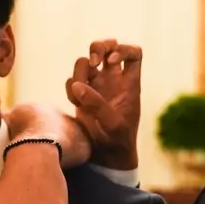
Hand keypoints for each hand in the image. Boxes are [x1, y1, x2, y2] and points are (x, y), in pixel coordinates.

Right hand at [68, 39, 140, 170]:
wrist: (105, 156)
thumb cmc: (117, 141)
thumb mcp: (113, 125)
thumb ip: (97, 105)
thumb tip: (78, 86)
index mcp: (130, 83)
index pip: (133, 53)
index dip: (123, 50)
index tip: (112, 62)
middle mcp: (114, 80)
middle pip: (108, 47)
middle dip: (98, 47)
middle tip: (93, 61)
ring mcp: (97, 86)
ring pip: (86, 62)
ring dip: (80, 71)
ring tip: (80, 92)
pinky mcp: (81, 94)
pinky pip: (73, 80)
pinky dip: (71, 88)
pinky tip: (76, 104)